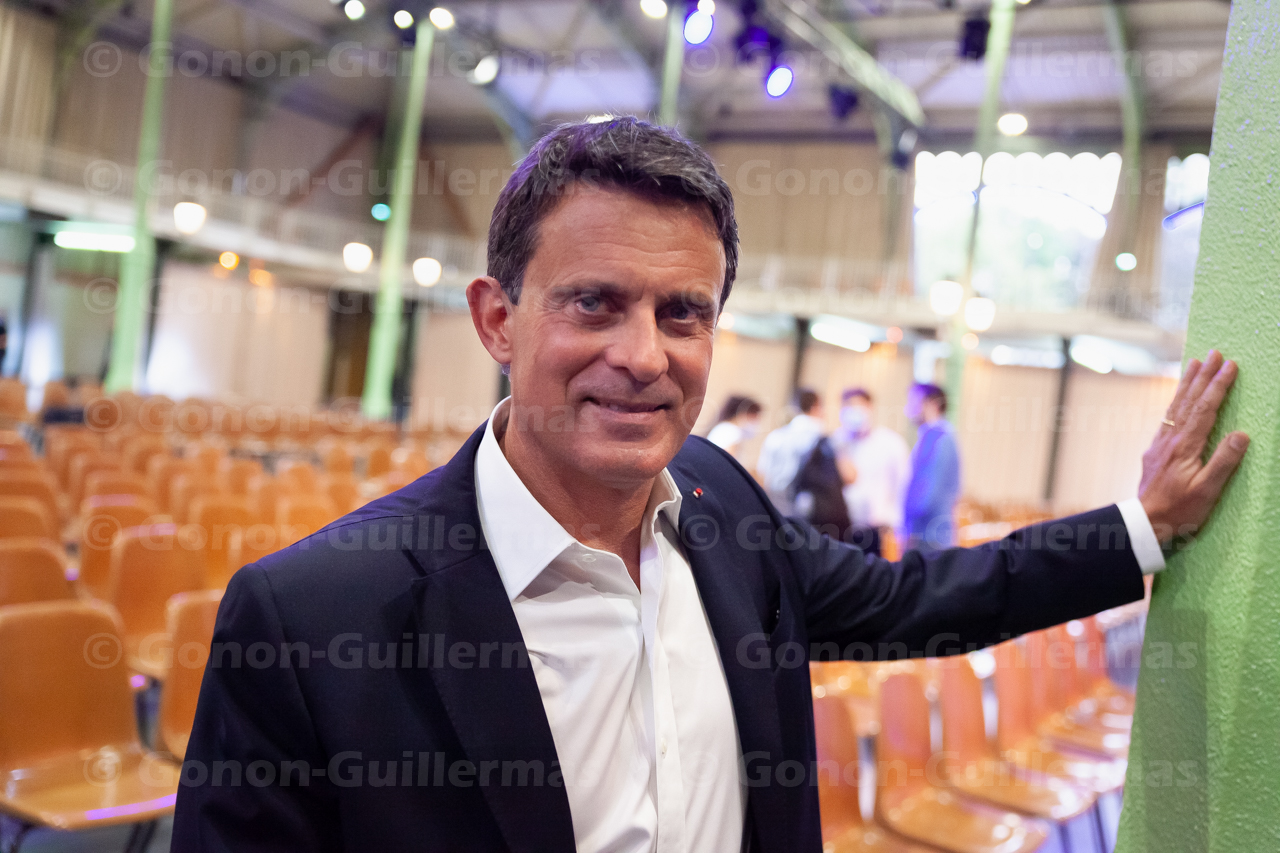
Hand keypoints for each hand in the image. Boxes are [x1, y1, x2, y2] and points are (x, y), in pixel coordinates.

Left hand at [1139, 350, 1248, 541]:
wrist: (1145, 524)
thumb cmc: (1180, 511)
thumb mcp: (1207, 491)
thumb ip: (1224, 462)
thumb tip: (1242, 434)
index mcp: (1184, 447)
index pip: (1205, 409)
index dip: (1218, 386)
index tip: (1230, 365)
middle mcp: (1169, 440)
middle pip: (1188, 401)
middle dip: (1203, 375)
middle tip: (1214, 352)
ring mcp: (1160, 444)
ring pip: (1175, 406)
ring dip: (1187, 383)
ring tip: (1195, 363)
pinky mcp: (1155, 451)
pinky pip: (1168, 418)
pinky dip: (1176, 401)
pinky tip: (1179, 397)